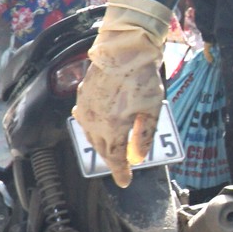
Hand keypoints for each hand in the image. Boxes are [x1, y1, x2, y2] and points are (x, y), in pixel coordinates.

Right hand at [71, 0, 171, 185]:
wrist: (123, 50)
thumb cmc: (141, 79)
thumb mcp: (151, 110)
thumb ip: (143, 136)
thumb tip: (137, 158)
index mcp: (112, 128)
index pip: (115, 158)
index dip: (120, 172)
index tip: (124, 182)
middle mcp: (94, 122)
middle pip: (101, 148)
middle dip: (111, 159)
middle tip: (120, 166)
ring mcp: (85, 108)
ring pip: (90, 135)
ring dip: (100, 144)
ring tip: (109, 149)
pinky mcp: (82, 95)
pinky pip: (84, 118)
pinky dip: (91, 127)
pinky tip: (96, 127)